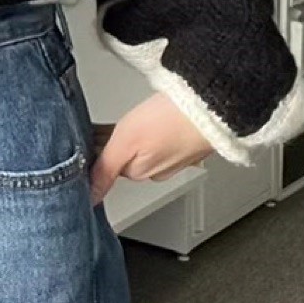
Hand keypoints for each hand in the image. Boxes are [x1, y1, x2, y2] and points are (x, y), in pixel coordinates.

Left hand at [86, 91, 215, 207]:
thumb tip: (91, 197)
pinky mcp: (186, 141)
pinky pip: (163, 135)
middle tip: (124, 117)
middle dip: (120, 137)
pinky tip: (159, 111)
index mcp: (140, 173)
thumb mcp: (126, 142)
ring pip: (144, 144)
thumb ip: (105, 170)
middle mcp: (157, 169)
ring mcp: (174, 156)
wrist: (212, 105)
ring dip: (139, 129)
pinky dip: (158, 124)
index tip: (98, 130)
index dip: (100, 144)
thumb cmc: (171, 120)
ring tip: (144, 112)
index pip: (108, 163)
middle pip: (126, 154)